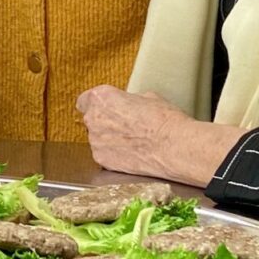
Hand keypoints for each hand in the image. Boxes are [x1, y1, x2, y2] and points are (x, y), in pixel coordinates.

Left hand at [76, 85, 240, 186]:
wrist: (173, 147)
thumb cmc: (164, 120)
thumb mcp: (147, 97)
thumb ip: (128, 101)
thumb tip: (128, 106)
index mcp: (101, 98)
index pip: (85, 100)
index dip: (96, 105)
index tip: (105, 108)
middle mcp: (93, 119)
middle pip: (91, 120)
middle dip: (104, 122)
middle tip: (125, 126)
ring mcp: (96, 142)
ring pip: (97, 139)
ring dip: (109, 139)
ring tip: (132, 142)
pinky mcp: (103, 161)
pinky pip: (104, 154)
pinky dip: (113, 154)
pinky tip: (132, 154)